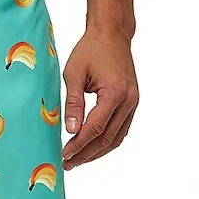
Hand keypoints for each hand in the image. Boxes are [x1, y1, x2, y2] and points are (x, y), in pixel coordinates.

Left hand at [61, 28, 138, 169]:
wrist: (111, 35)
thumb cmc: (91, 50)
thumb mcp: (74, 74)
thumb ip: (72, 103)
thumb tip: (71, 129)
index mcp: (115, 93)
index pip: (95, 128)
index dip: (79, 144)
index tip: (64, 154)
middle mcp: (129, 101)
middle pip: (107, 138)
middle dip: (86, 154)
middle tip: (68, 163)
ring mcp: (133, 103)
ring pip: (116, 138)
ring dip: (97, 152)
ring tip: (78, 160)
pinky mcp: (131, 102)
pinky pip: (121, 129)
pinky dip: (107, 141)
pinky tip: (92, 148)